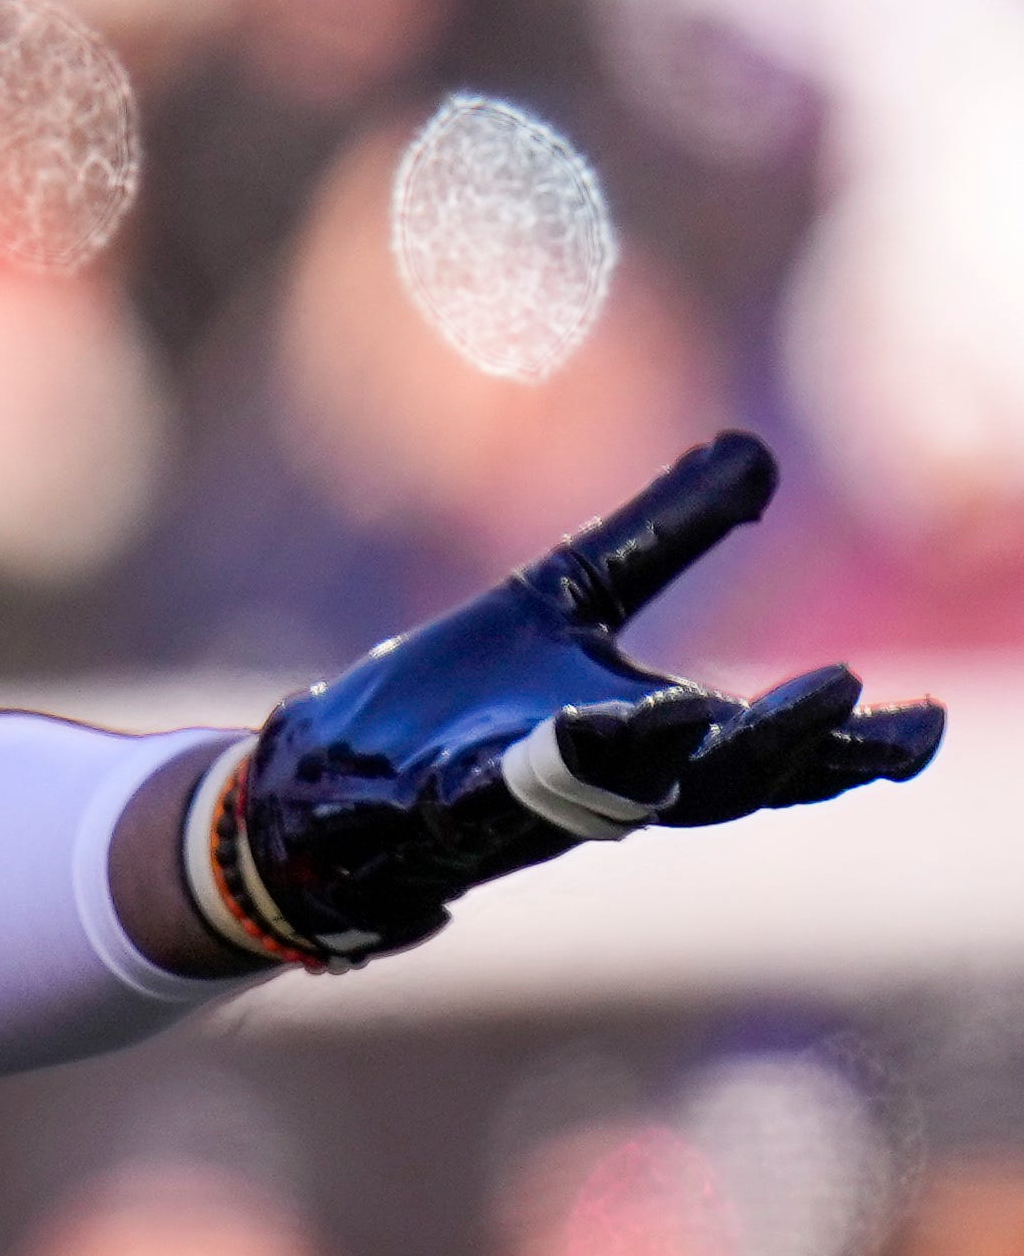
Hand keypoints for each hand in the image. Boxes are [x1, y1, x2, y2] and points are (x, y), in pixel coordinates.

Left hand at [190, 431, 945, 969]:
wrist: (332, 771)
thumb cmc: (460, 698)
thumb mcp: (570, 593)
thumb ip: (664, 535)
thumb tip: (756, 452)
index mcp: (650, 742)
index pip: (767, 750)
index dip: (847, 746)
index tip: (923, 723)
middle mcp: (602, 786)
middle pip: (718, 783)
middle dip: (788, 750)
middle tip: (853, 706)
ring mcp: (523, 802)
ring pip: (617, 794)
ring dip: (671, 756)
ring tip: (714, 710)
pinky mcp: (438, 803)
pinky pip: (497, 793)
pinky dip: (545, 766)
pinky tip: (578, 725)